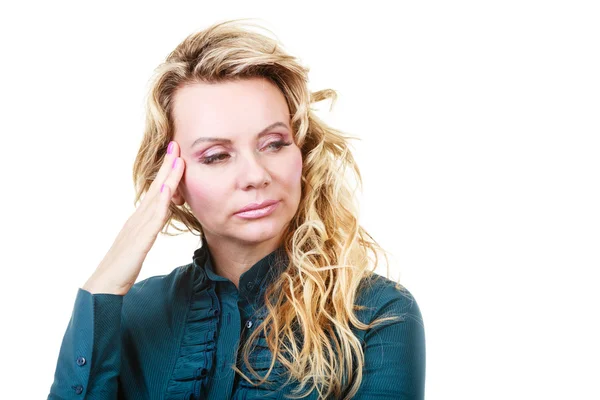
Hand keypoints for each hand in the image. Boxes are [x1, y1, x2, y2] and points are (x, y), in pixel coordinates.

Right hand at [82, 141, 184, 294]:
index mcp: (139, 220)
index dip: (166, 173)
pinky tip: (167, 193)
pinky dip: (160, 205)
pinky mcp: (138, 241)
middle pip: (155, 188)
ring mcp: (136, 228)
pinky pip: (152, 221)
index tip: (176, 154)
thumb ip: (152, 227)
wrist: (103, 287)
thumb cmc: (122, 268)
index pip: (155, 192)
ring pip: (155, 199)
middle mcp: (137, 219)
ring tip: (177, 160)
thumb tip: (165, 213)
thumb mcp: (141, 243)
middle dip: (167, 166)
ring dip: (167, 179)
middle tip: (176, 145)